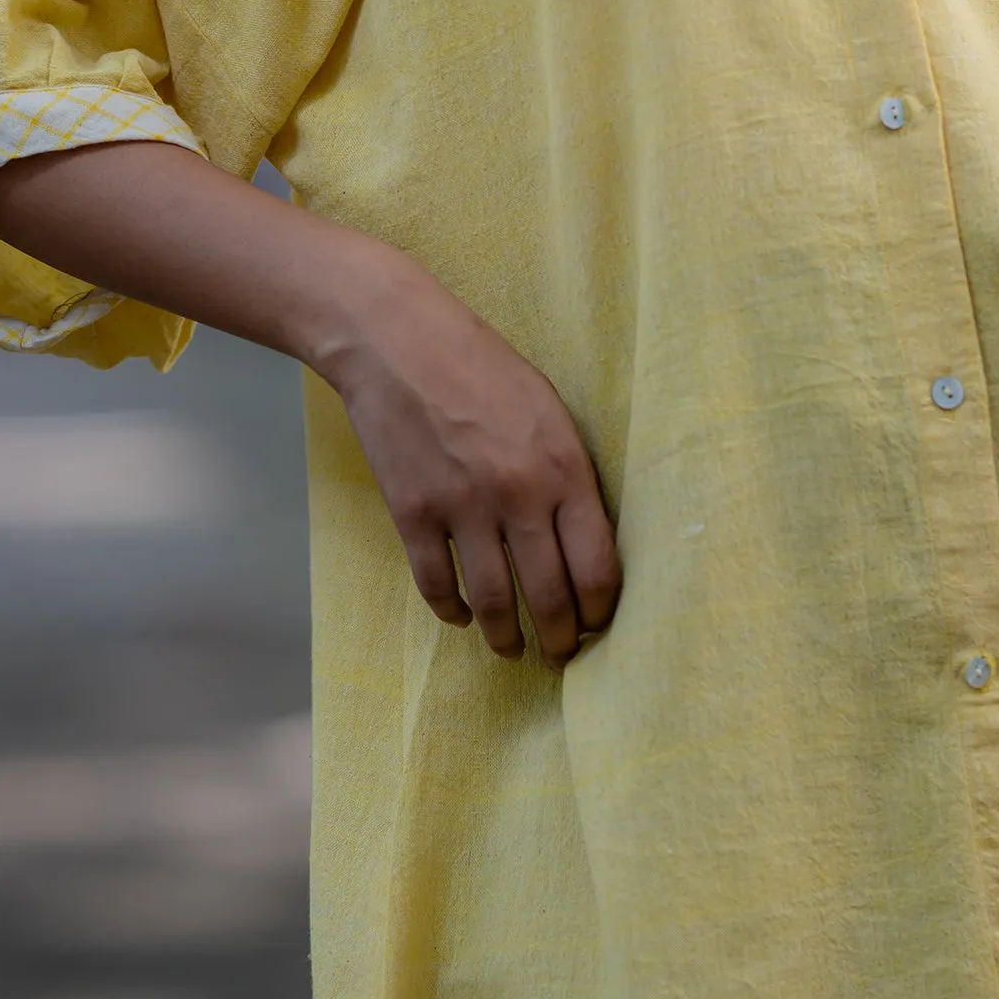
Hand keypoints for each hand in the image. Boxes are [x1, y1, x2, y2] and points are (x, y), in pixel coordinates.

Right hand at [319, 258, 621, 667]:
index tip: (597, 625)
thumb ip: (569, 474)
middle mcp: (518, 495)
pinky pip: (437, 585)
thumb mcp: (549, 410)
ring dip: (506, 637)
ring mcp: (463, 509)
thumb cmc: (483, 366)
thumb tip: (584, 542)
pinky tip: (461, 617)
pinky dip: (451, 610)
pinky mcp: (413, 514)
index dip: (600, 610)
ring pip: (493, 602)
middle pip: (549, 596)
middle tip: (561, 656)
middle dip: (559, 639)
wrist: (398, 341)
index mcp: (563, 467)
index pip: (597, 566)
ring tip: (512, 649)